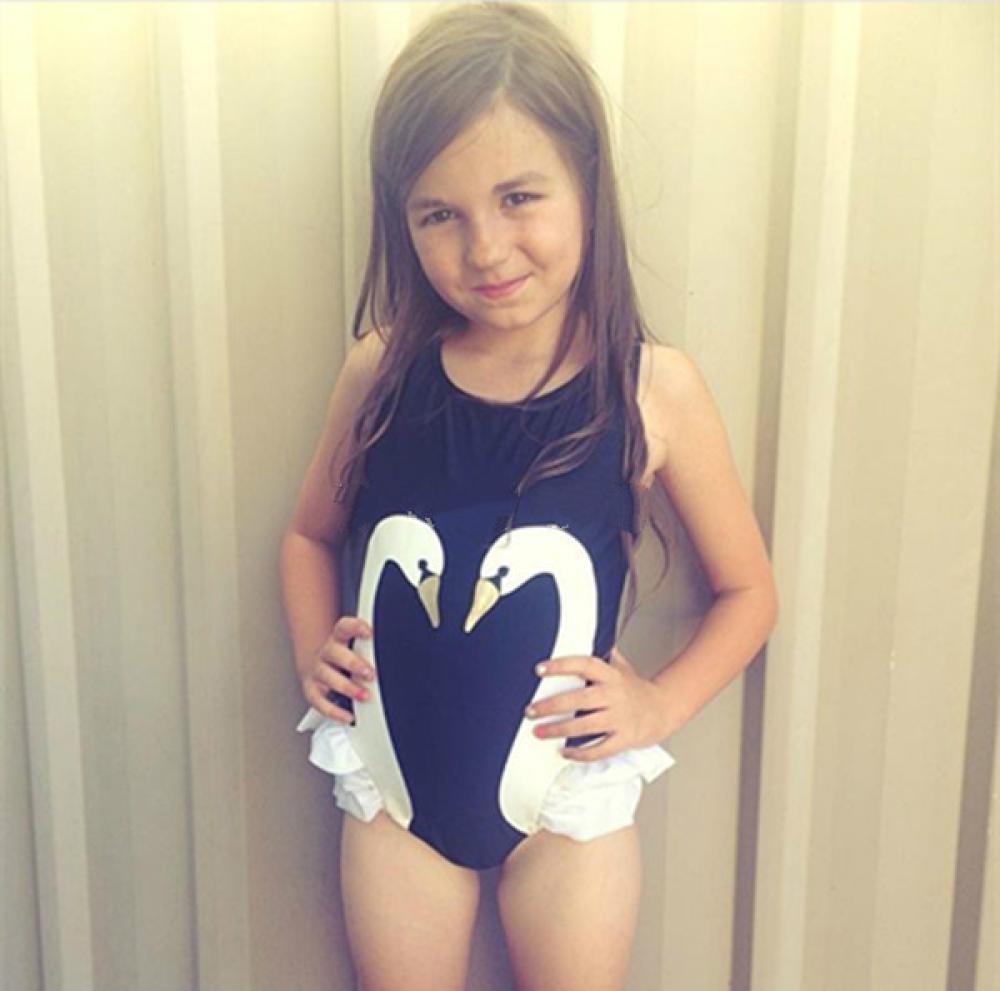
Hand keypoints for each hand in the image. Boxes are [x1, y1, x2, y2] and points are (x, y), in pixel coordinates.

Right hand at [300, 615, 376, 724]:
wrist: (319, 668)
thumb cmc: (345, 658)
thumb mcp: (358, 648)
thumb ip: (373, 649)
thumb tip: (402, 656)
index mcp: (339, 639)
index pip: (344, 627)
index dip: (355, 628)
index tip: (369, 633)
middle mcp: (326, 653)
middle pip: (335, 653)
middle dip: (353, 663)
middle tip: (370, 673)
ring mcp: (317, 671)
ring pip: (327, 676)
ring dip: (347, 687)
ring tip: (364, 696)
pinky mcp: (312, 691)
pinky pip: (320, 702)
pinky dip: (334, 711)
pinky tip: (348, 716)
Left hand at [524, 646, 668, 760]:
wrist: (664, 710)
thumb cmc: (637, 690)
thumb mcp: (622, 667)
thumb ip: (603, 656)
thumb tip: (585, 635)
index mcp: (612, 675)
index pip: (585, 665)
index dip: (562, 665)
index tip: (540, 669)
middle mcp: (615, 695)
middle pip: (580, 699)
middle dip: (552, 706)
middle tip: (530, 710)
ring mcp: (620, 718)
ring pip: (585, 726)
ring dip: (559, 730)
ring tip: (539, 732)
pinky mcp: (624, 739)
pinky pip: (599, 749)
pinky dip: (580, 754)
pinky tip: (565, 752)